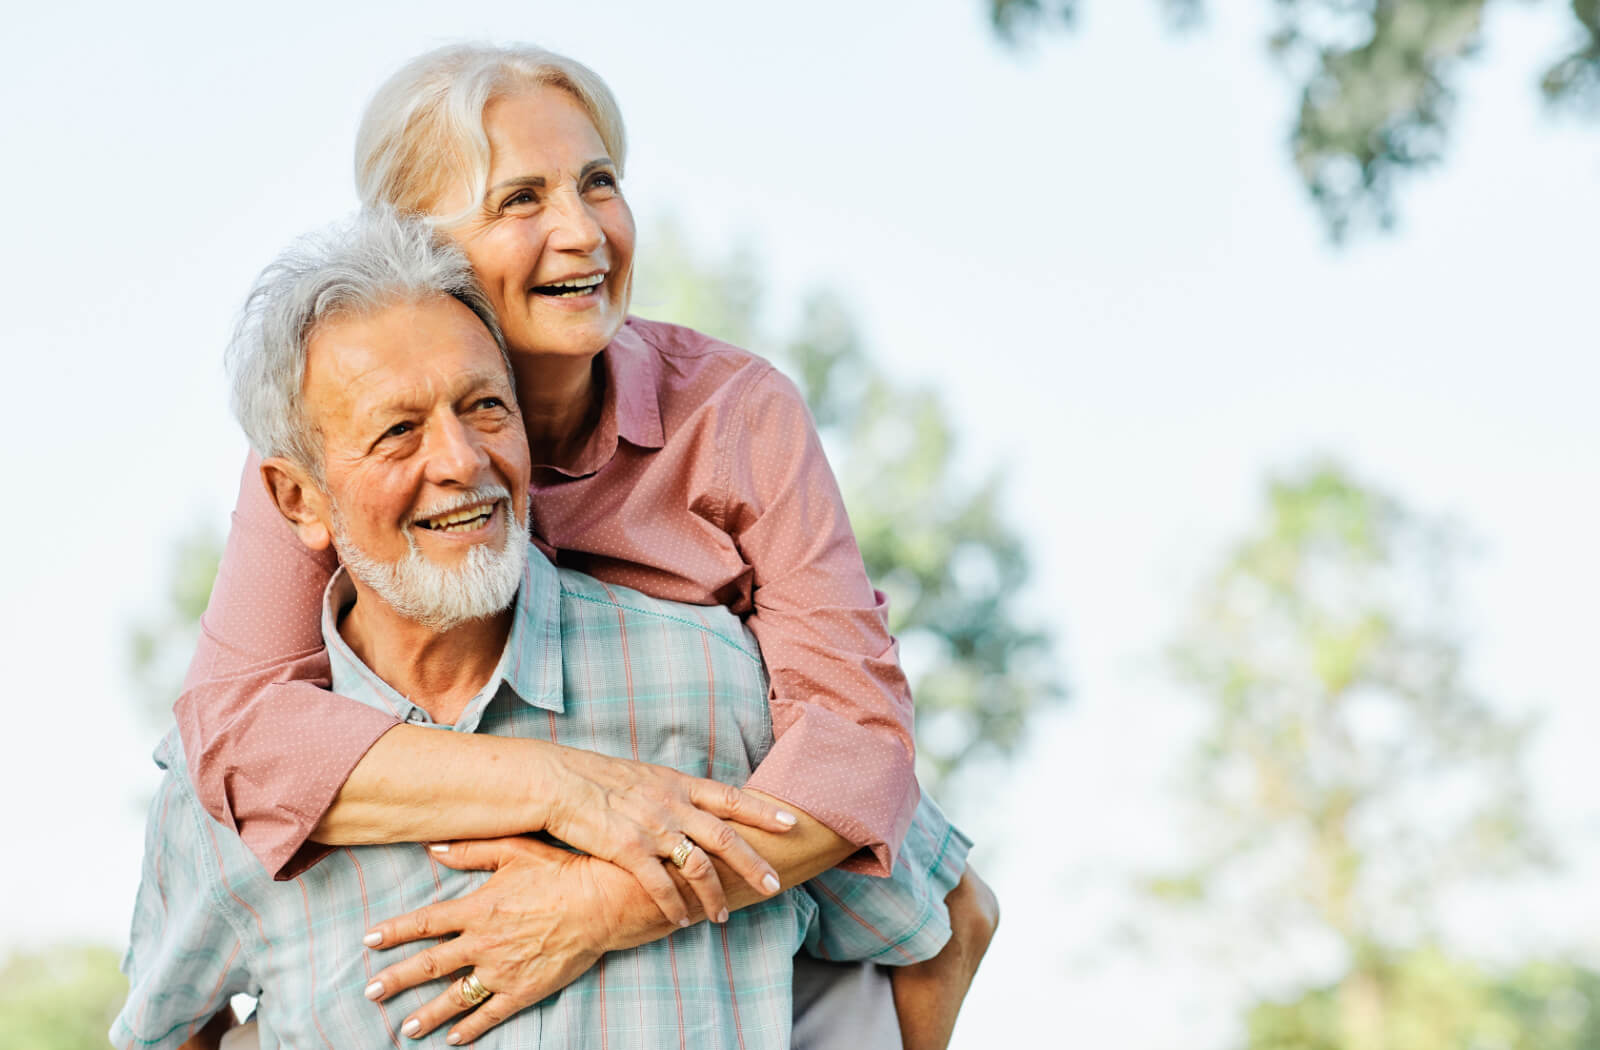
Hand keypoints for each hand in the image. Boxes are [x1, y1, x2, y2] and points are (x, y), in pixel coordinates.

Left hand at [362, 836, 625, 1044]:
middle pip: (430, 965)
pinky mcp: (524, 990)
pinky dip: (470, 1028)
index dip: (394, 931)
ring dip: (427, 1014)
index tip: (368, 940)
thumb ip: (471, 850)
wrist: (602, 902)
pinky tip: (453, 1039)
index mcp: (478, 908)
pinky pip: (490, 1014)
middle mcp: (483, 943)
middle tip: (371, 992)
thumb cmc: (561, 871)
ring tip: (404, 1028)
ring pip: (455, 997)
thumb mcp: (514, 850)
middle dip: (397, 979)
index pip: (425, 922)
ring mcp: (503, 970)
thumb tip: (432, 848)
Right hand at [536, 747, 792, 925]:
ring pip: (698, 867)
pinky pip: (661, 886)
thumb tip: (693, 805)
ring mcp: (653, 827)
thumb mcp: (645, 776)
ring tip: (723, 916)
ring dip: (714, 895)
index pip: (731, 797)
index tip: (791, 822)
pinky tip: (682, 920)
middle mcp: (672, 804)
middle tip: (776, 885)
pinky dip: (675, 906)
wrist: (558, 781)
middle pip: (726, 837)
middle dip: (754, 864)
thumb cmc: (598, 779)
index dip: (763, 810)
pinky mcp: (628, 850)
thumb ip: (672, 792)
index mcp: (678, 784)